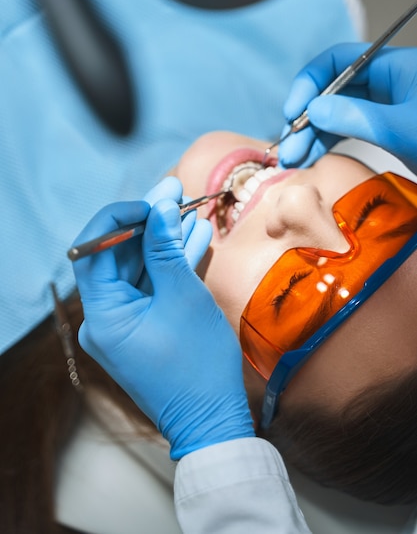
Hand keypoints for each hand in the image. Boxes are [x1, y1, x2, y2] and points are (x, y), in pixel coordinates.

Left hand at [72, 180, 253, 459]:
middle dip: (148, 225)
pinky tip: (191, 237)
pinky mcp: (143, 327)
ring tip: (188, 209)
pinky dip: (169, 266)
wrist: (212, 419)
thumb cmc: (197, 363)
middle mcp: (104, 318)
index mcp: (102, 314)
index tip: (151, 202)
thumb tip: (160, 208)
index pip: (93, 250)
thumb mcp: (183, 297)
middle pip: (118, 257)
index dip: (119, 218)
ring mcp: (123, 324)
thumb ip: (166, 249)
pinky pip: (151, 288)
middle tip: (175, 195)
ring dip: (163, 242)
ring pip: (139, 270)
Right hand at [278, 44, 416, 173]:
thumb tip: (314, 110)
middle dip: (306, 119)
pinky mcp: (383, 129)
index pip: (338, 61)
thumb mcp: (404, 129)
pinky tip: (309, 158)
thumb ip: (359, 117)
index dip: (309, 84)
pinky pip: (346, 130)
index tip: (293, 112)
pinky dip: (326, 144)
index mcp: (394, 66)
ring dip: (310, 136)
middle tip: (290, 147)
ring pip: (335, 114)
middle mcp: (386, 82)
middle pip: (331, 91)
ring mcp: (383, 106)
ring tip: (293, 159)